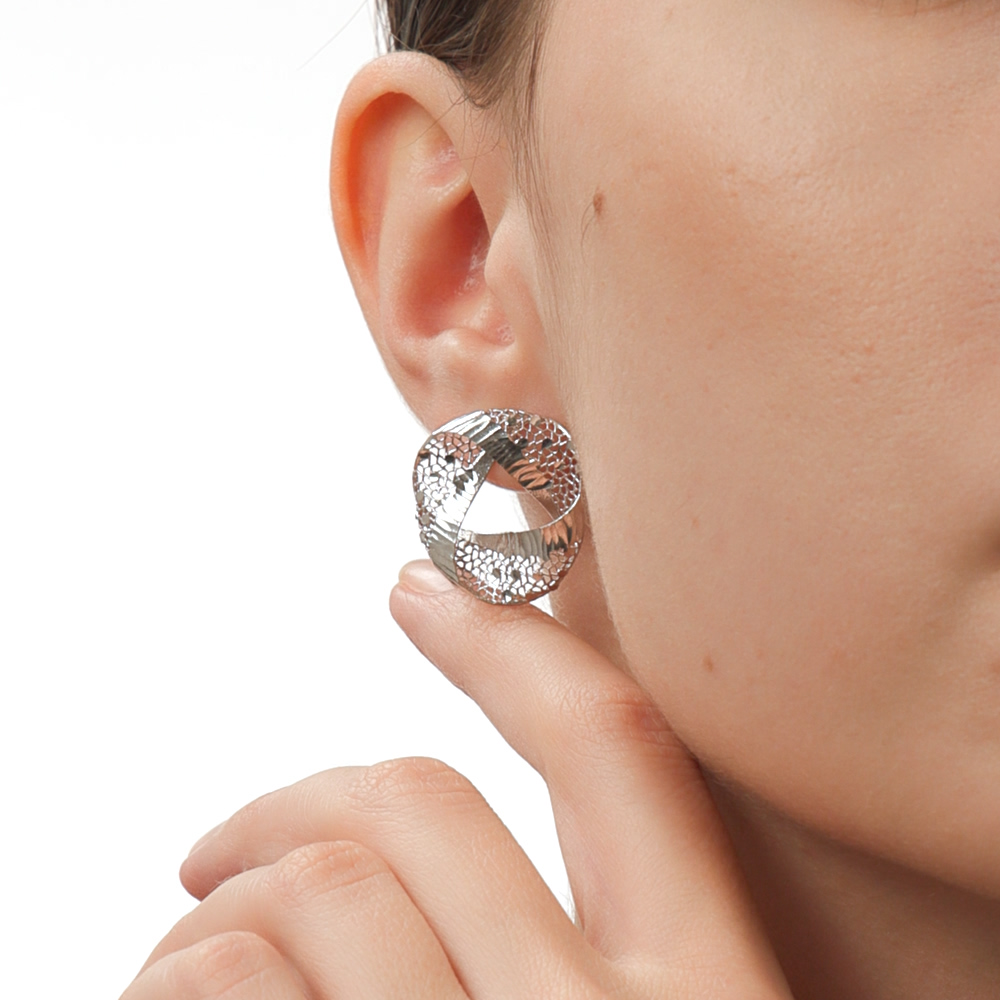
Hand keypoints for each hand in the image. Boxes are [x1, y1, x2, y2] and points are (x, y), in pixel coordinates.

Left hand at [122, 560, 791, 998]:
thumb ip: (588, 961)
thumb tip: (453, 871)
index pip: (617, 754)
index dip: (518, 645)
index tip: (421, 586)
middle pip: (422, 802)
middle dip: (301, 797)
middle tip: (214, 849)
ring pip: (321, 885)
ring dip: (227, 902)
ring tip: (187, 956)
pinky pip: (234, 981)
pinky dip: (182, 976)